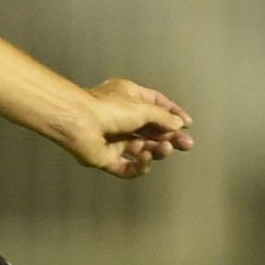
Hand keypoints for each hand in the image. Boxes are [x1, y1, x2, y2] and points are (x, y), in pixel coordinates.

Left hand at [58, 78, 193, 179]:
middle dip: (169, 137)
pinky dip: (139, 166)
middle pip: (151, 130)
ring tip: (164, 149)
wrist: (79, 123)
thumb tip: (177, 124)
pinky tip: (145, 160)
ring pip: (142, 149)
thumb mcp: (143, 108)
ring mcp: (113, 139)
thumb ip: (163, 118)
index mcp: (128, 98)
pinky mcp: (107, 158)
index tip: (186, 124)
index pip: (156, 104)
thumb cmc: (106, 108)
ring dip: (156, 150)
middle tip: (185, 144)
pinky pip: (127, 167)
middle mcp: (121, 117)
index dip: (173, 114)